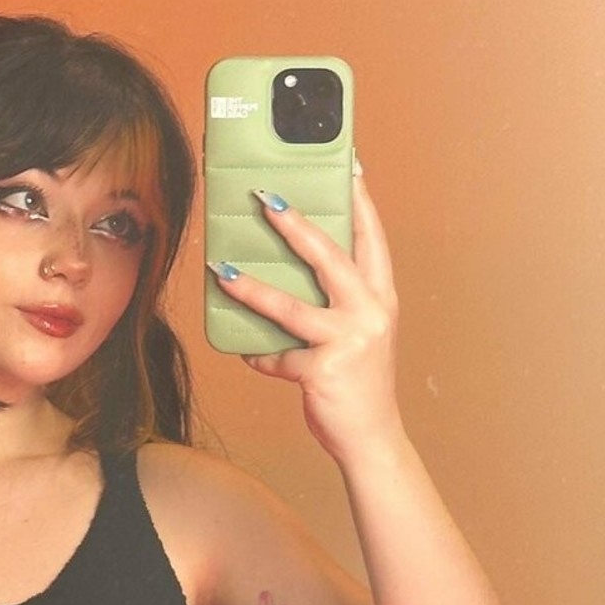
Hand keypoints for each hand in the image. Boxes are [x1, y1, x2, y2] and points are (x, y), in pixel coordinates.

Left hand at [209, 174, 401, 463]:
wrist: (372, 438)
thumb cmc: (359, 384)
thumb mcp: (358, 336)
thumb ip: (336, 306)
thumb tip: (286, 279)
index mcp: (381, 298)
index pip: (372, 238)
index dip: (359, 201)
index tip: (348, 166)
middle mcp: (371, 312)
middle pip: (330, 257)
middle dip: (295, 225)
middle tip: (266, 198)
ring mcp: (349, 341)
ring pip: (291, 306)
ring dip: (252, 288)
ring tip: (222, 271)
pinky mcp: (324, 370)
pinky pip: (277, 357)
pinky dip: (260, 356)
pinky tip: (248, 354)